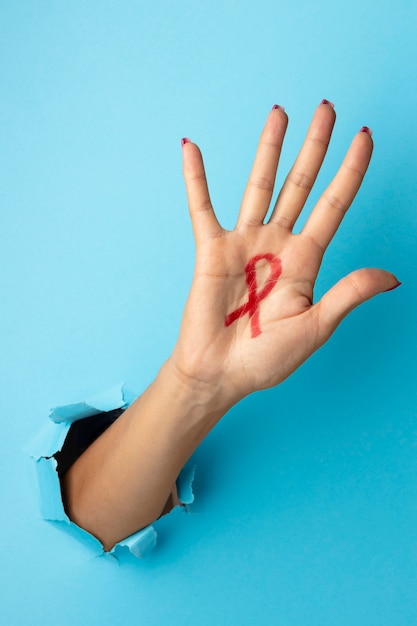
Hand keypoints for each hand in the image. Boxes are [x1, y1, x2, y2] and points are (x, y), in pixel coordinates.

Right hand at [171, 102, 398, 401]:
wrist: (219, 374)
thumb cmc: (265, 359)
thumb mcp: (314, 328)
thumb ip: (347, 295)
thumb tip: (392, 276)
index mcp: (306, 261)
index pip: (334, 205)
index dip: (351, 171)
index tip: (365, 137)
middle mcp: (277, 244)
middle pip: (301, 184)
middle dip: (315, 146)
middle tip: (328, 108)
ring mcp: (244, 244)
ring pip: (259, 185)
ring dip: (269, 149)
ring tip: (280, 113)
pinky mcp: (211, 250)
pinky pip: (202, 207)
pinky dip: (196, 178)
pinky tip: (191, 148)